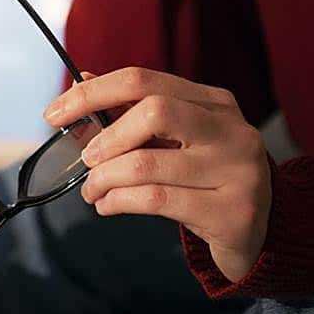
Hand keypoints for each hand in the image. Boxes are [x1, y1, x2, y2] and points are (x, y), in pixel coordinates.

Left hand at [44, 67, 271, 282]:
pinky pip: (156, 200)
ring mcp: (239, 171)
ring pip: (147, 163)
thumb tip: (80, 82)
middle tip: (85, 160)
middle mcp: (232, 130)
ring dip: (103, 179)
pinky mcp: (233, 212)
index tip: (53, 113)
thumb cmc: (204, 179)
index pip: (142, 80)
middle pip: (154, 111)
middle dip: (106, 136)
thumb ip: (129, 113)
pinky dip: (118, 202)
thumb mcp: (172, 141)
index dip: (92, 93)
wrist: (261, 232)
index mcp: (214, 102)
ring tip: (92, 191)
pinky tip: (108, 206)